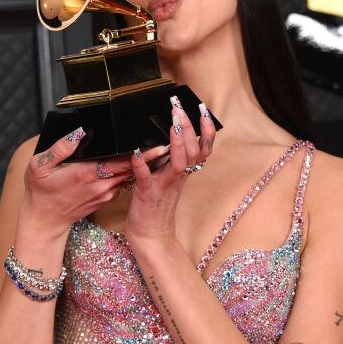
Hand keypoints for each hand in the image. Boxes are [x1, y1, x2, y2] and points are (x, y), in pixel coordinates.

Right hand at [20, 127, 150, 234]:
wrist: (45, 220)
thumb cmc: (40, 191)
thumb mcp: (40, 166)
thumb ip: (60, 149)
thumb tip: (79, 132)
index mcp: (88, 174)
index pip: (122, 161)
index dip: (141, 153)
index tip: (159, 143)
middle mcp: (101, 185)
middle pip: (131, 167)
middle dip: (149, 156)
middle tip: (166, 140)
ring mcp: (105, 194)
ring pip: (128, 175)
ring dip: (140, 163)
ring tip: (154, 148)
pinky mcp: (105, 198)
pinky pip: (121, 182)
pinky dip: (128, 172)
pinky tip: (131, 161)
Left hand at [125, 98, 215, 246]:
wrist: (150, 236)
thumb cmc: (156, 204)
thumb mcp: (167, 178)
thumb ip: (170, 159)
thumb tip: (169, 134)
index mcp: (184, 172)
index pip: (202, 149)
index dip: (206, 130)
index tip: (202, 109)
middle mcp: (178, 178)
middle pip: (192, 151)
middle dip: (188, 127)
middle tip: (180, 107)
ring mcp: (164, 186)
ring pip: (179, 164)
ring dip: (177, 143)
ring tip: (173, 123)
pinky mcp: (147, 194)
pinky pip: (146, 178)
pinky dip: (142, 164)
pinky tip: (136, 151)